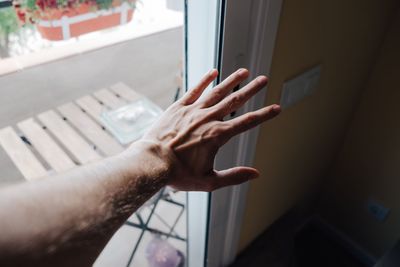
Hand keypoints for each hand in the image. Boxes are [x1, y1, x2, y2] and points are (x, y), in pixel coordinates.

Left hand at [140, 68, 280, 190]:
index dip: (264, 115)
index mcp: (218, 136)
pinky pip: (194, 90)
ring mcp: (193, 111)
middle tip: (263, 79)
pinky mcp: (178, 107)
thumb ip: (234, 176)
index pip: (247, 122)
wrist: (152, 163)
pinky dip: (204, 81)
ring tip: (243, 71)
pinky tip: (213, 72)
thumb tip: (255, 174)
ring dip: (231, 81)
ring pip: (216, 92)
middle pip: (235, 101)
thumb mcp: (209, 181)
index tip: (277, 107)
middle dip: (251, 90)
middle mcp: (208, 119)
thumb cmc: (178, 174)